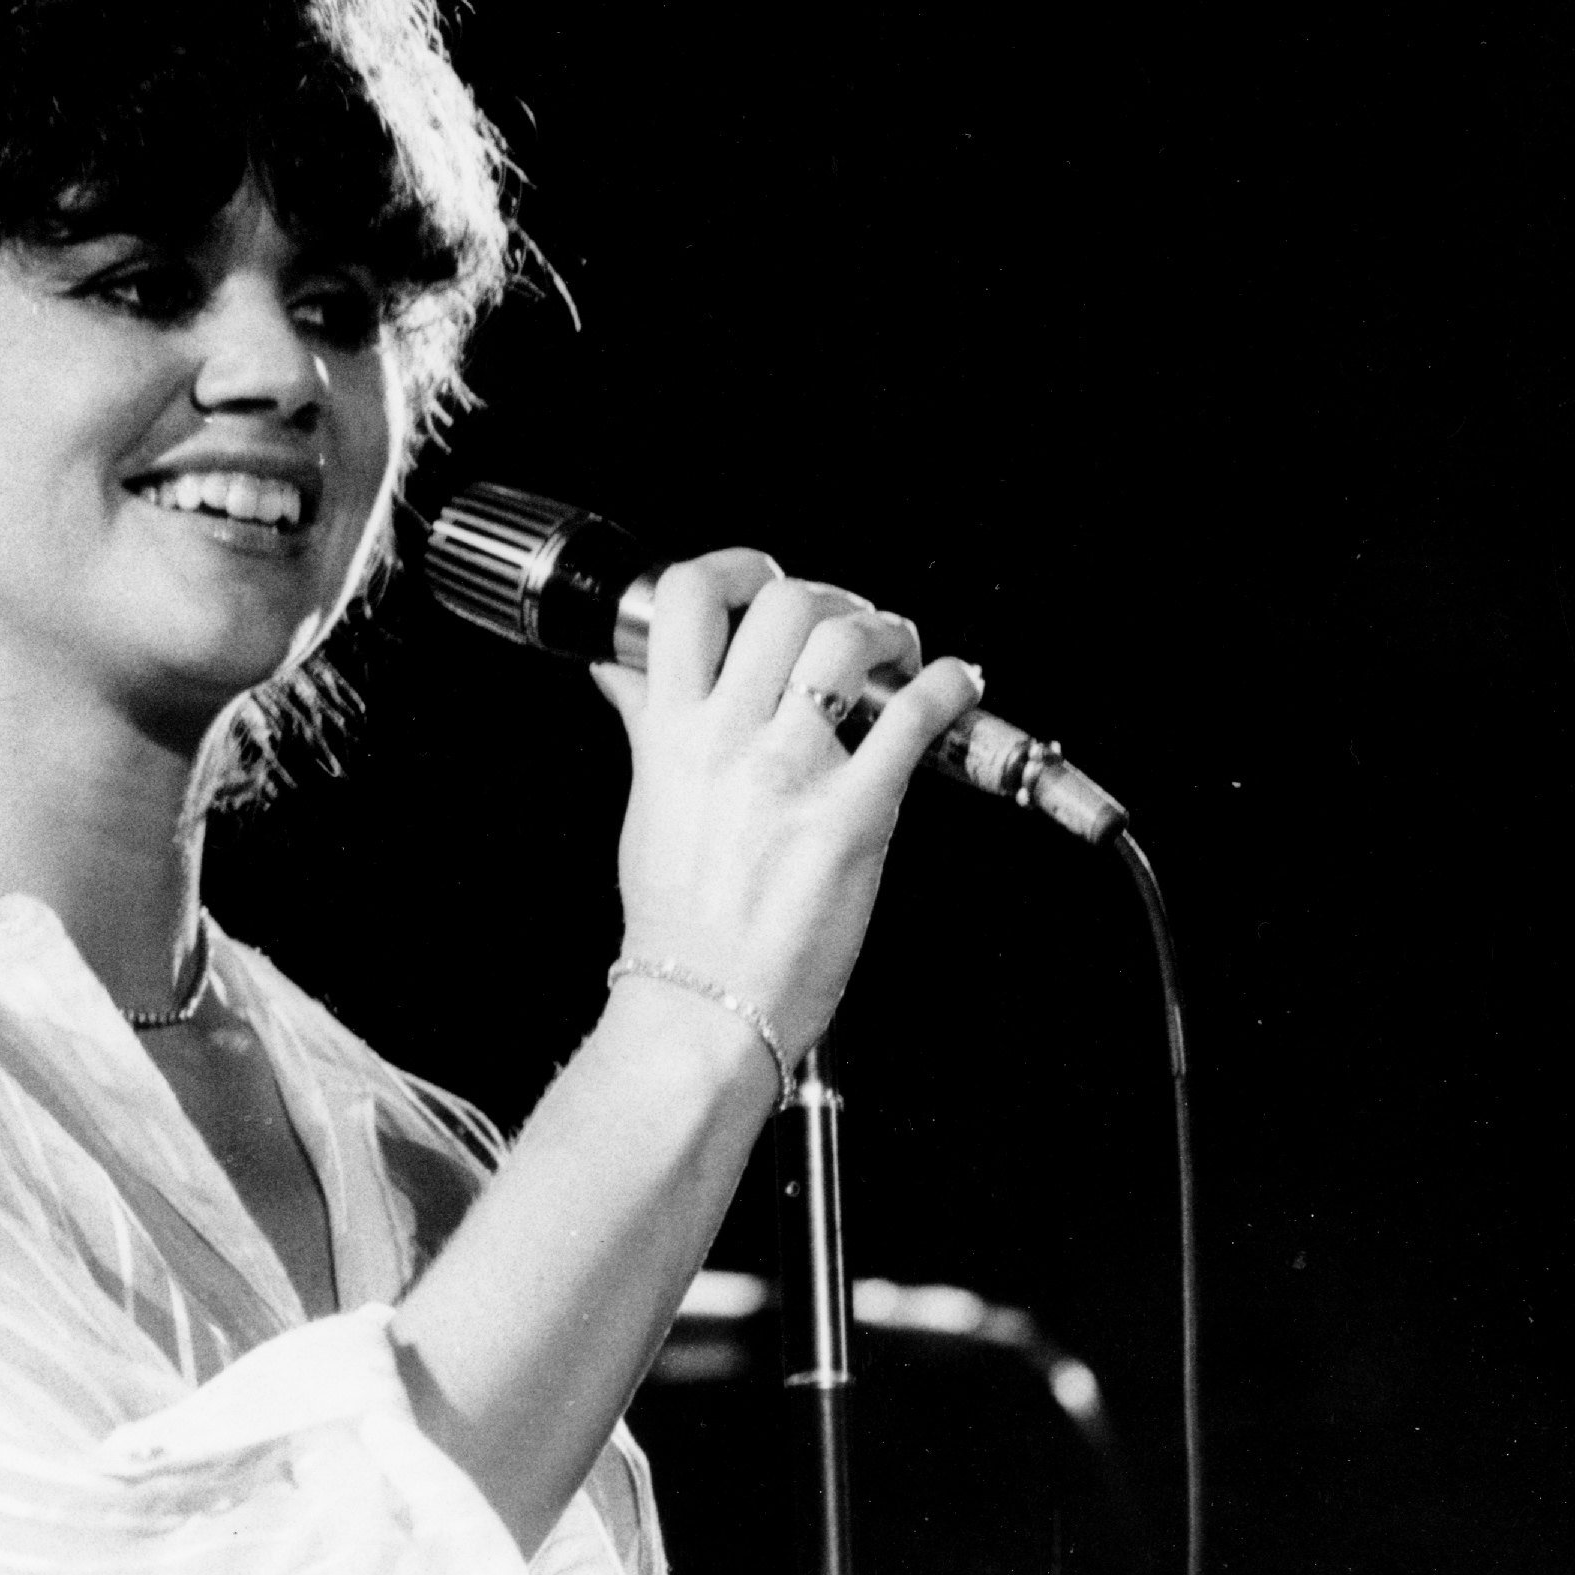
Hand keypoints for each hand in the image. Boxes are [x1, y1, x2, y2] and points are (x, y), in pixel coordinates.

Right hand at [589, 551, 983, 1061]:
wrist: (704, 1007)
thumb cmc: (677, 921)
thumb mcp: (647, 801)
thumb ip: (645, 722)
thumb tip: (618, 669)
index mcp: (672, 730)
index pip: (684, 598)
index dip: (732, 567)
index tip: (759, 581)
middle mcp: (728, 739)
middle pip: (782, 601)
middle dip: (829, 597)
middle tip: (847, 625)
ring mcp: (791, 774)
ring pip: (845, 642)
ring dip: (888, 631)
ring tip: (900, 653)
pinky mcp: (854, 816)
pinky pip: (912, 718)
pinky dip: (949, 686)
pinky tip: (956, 687)